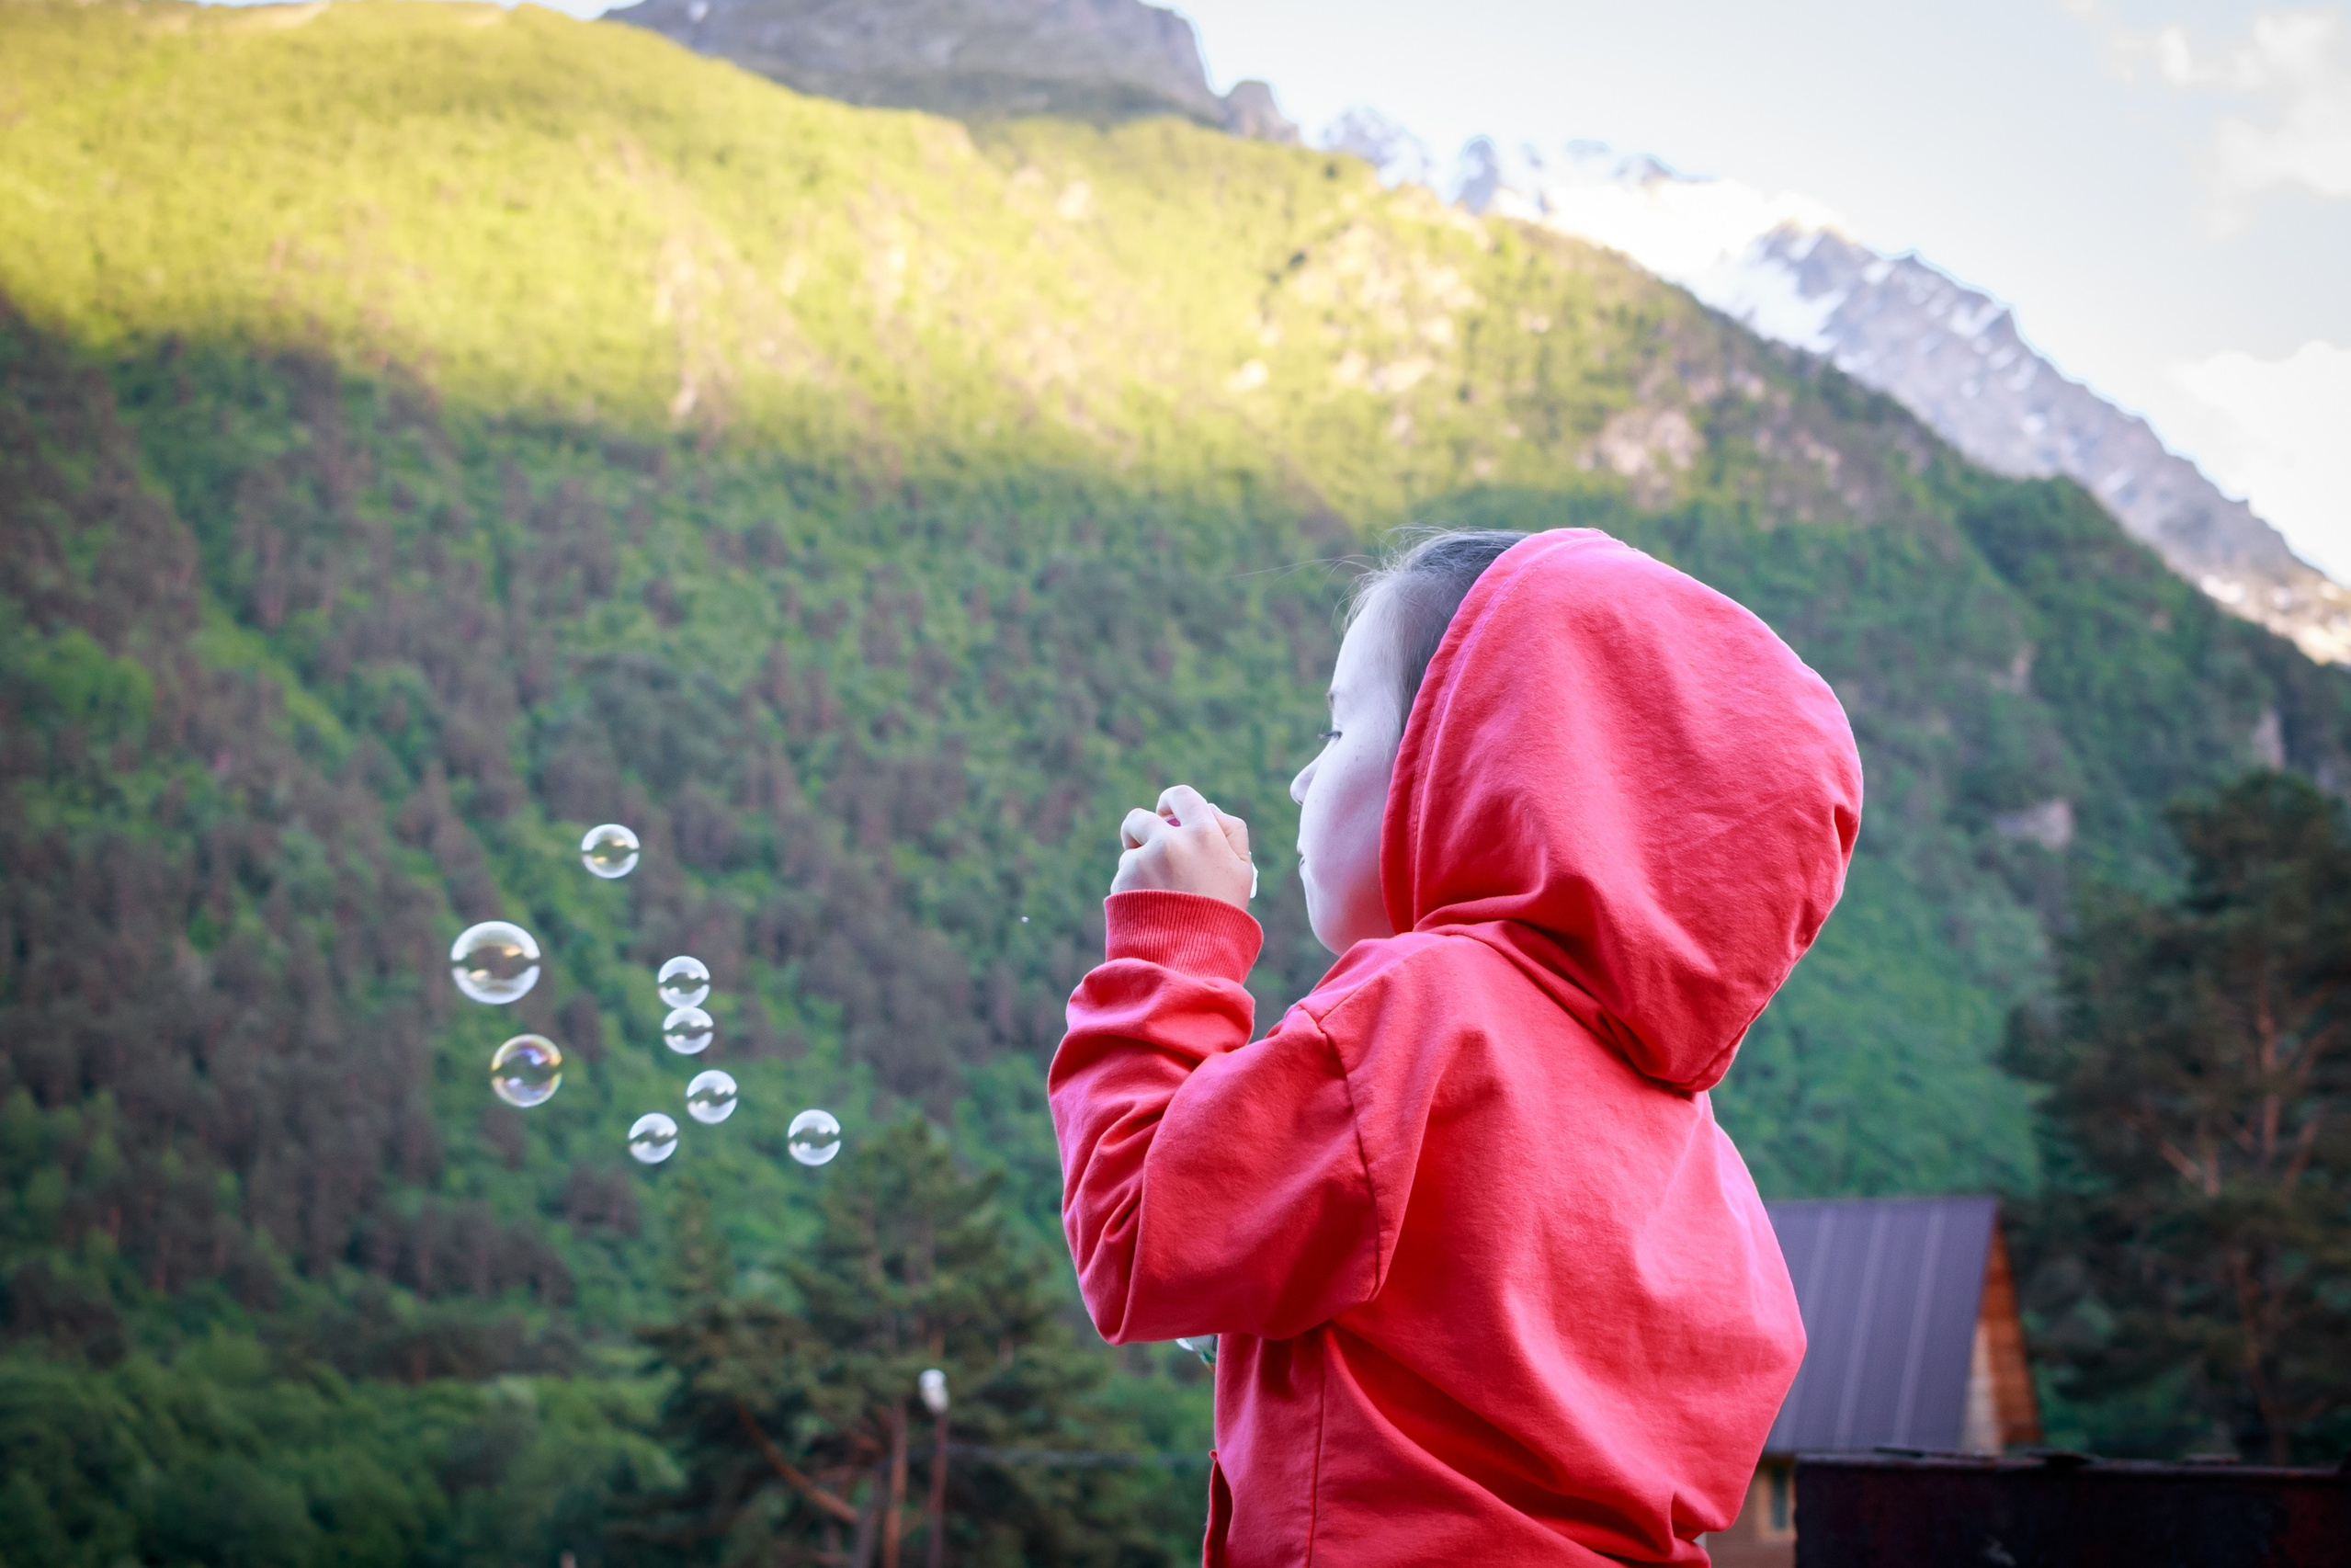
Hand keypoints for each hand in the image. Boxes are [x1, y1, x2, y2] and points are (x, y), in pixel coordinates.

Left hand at [1112, 784, 1254, 908]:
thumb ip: (1232, 832)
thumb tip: (1209, 808)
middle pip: (1142, 818)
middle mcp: (1170, 841)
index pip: (1181, 796)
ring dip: (1137, 861)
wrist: (1191, 958)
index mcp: (1204, 833)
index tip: (1166, 813)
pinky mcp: (1122, 881)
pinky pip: (1123, 875)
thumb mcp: (1242, 872)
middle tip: (1149, 847)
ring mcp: (1143, 860)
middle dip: (1142, 830)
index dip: (1170, 802)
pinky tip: (1148, 910)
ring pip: (1130, 849)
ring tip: (1155, 891)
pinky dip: (1131, 888)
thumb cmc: (1222, 915)